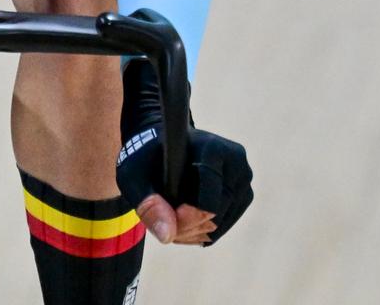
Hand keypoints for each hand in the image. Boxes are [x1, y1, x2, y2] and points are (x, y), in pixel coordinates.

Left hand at [115, 57, 253, 245]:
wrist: (164, 144)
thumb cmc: (146, 157)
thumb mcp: (135, 177)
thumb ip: (148, 204)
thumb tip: (168, 236)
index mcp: (212, 149)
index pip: (208, 203)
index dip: (185, 220)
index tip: (164, 214)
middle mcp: (236, 161)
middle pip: (215, 217)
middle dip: (185, 228)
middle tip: (162, 217)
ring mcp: (243, 177)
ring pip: (220, 225)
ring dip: (192, 232)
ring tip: (170, 218)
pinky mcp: (244, 192)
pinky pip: (225, 226)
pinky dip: (202, 232)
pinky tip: (183, 220)